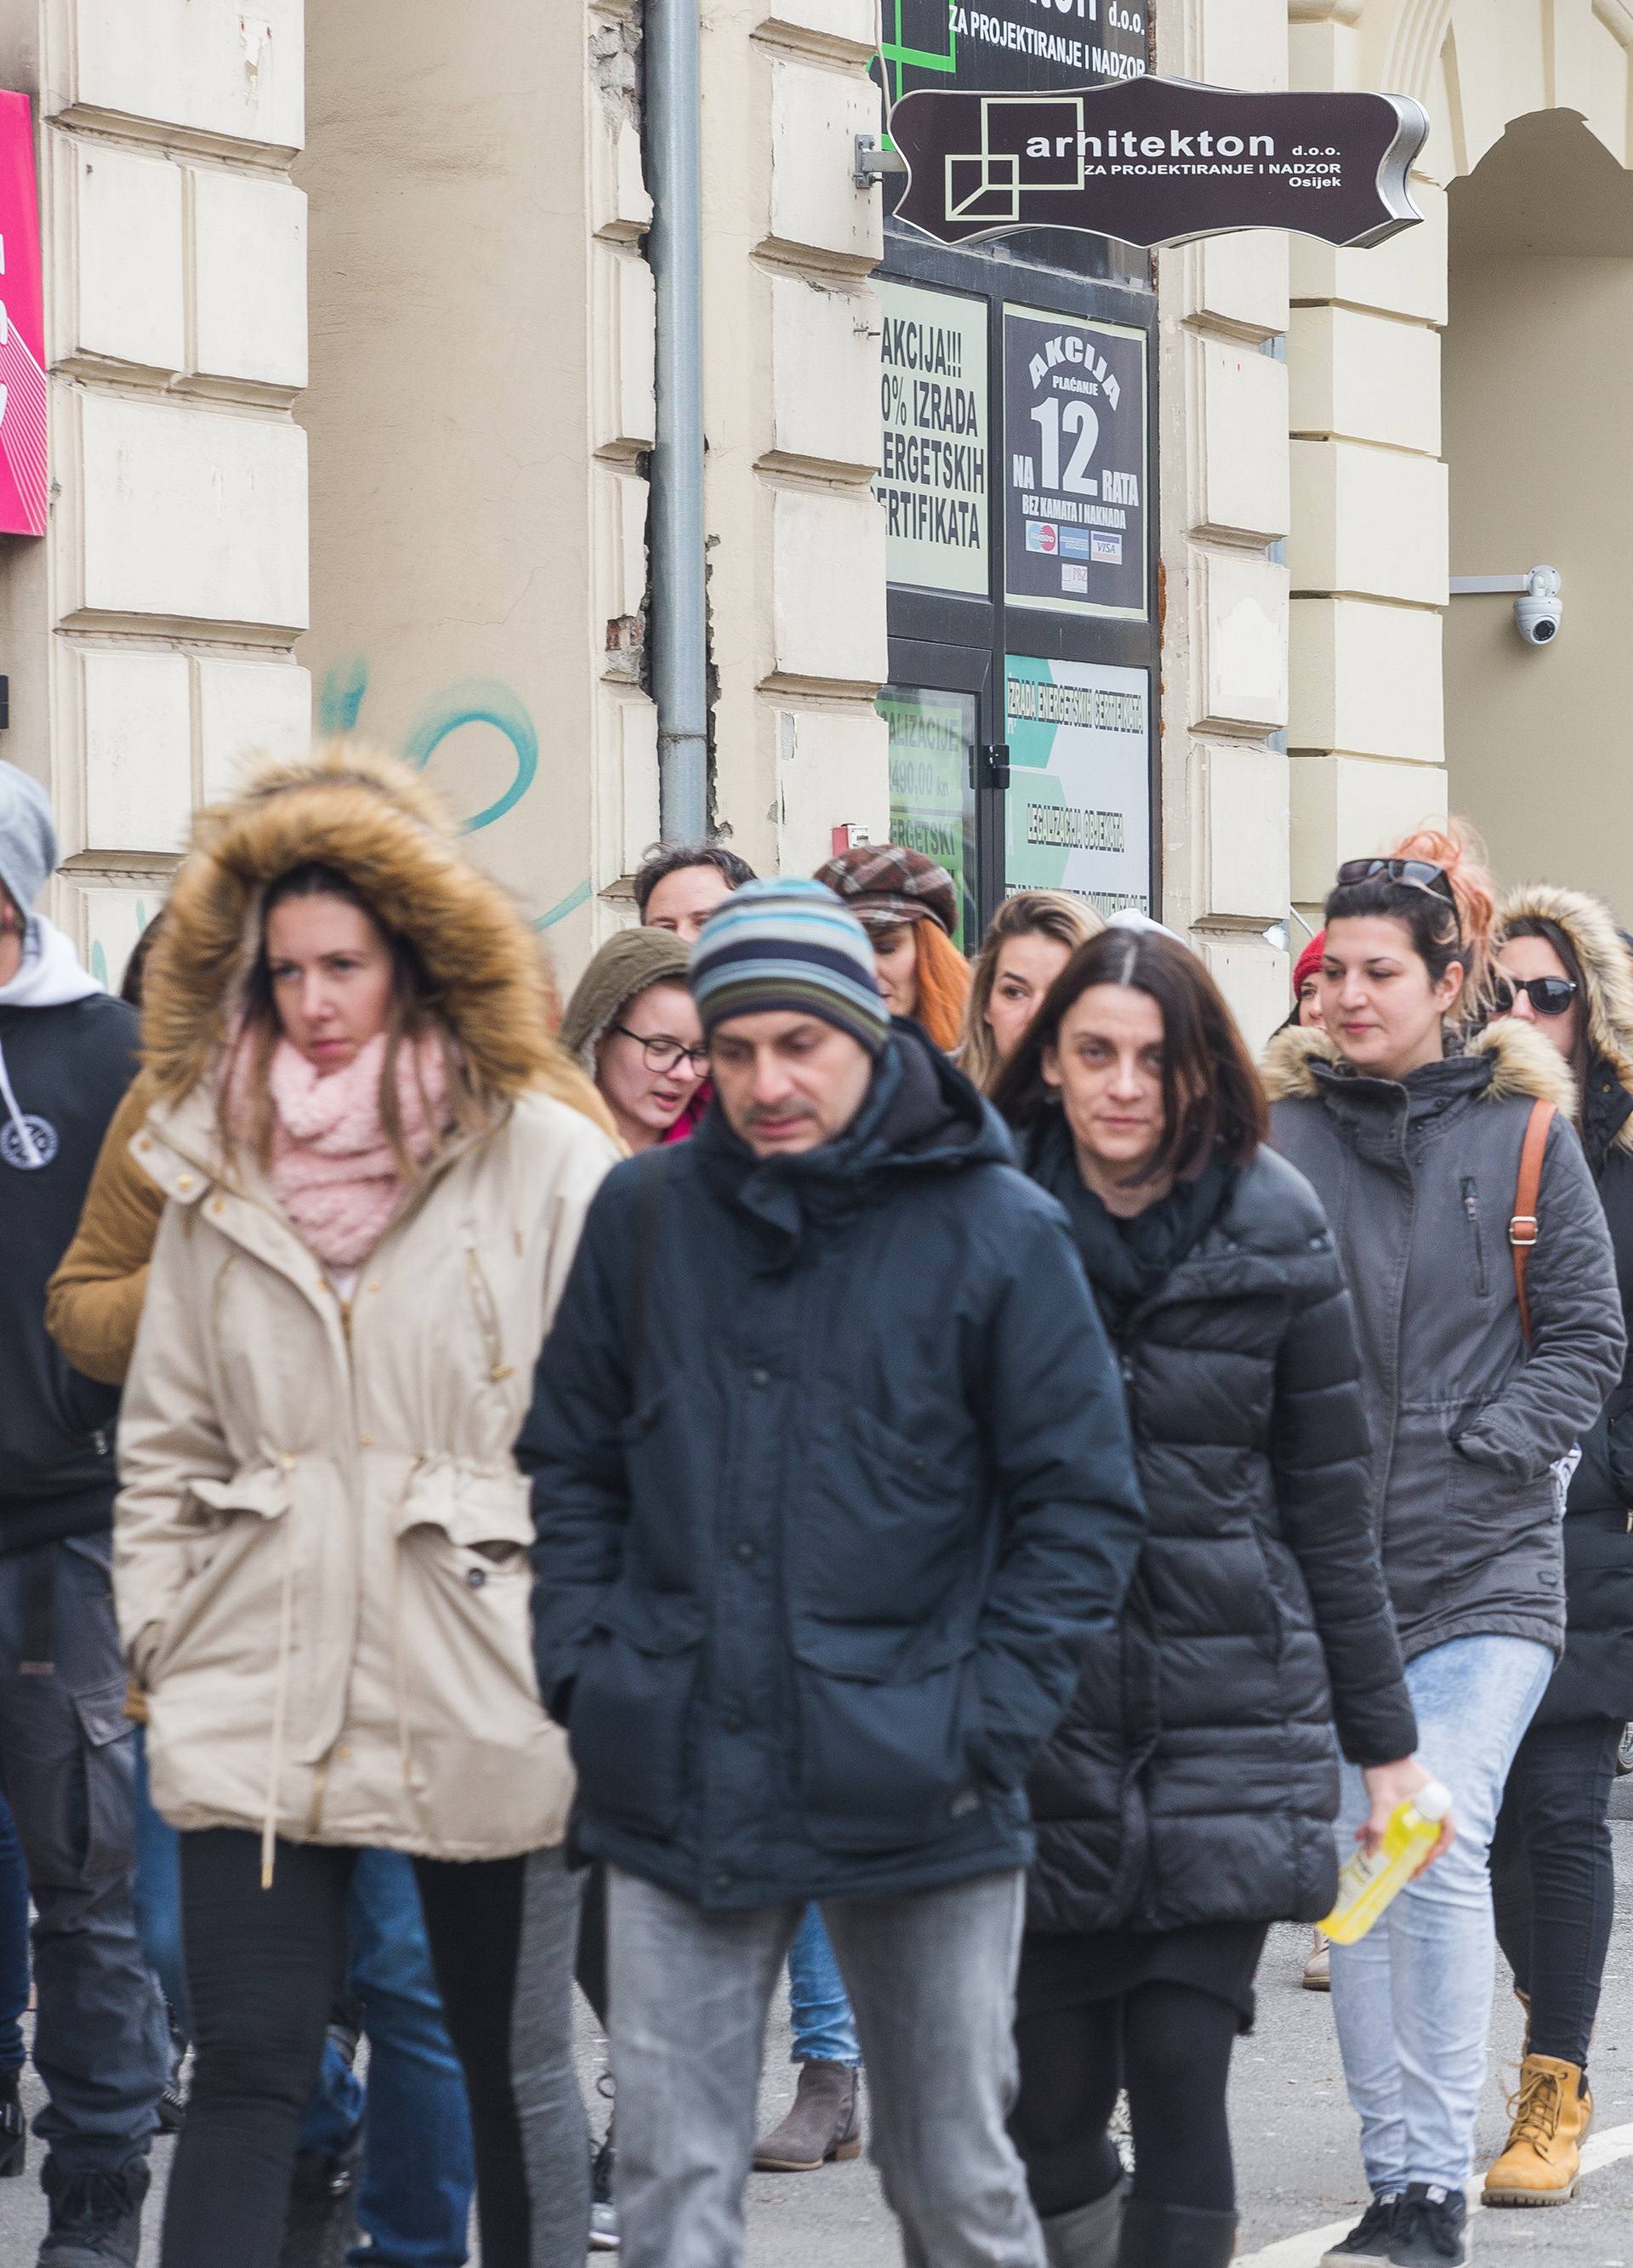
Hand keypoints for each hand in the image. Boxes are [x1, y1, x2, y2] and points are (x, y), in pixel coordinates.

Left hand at [1358, 1756, 1454, 1872]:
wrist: (1373, 1748)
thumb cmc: (1385, 1769)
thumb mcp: (1382, 1800)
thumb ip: (1377, 1826)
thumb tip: (1370, 1854)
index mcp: (1435, 1801)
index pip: (1447, 1830)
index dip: (1440, 1848)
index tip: (1425, 1859)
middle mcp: (1428, 1804)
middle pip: (1429, 1835)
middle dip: (1418, 1855)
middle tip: (1408, 1872)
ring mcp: (1414, 1803)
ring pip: (1410, 1831)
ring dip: (1397, 1845)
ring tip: (1385, 1861)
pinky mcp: (1398, 1802)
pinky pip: (1394, 1821)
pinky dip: (1381, 1830)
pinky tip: (1360, 1837)